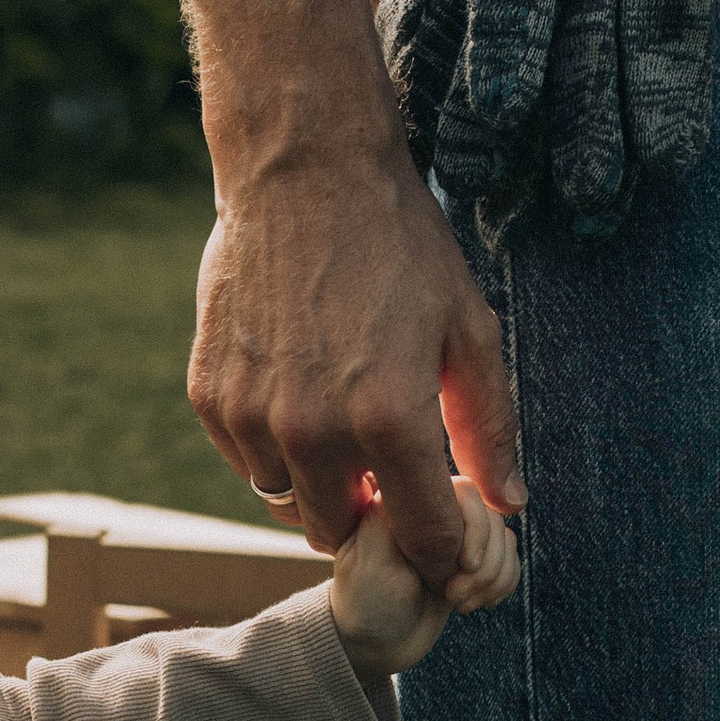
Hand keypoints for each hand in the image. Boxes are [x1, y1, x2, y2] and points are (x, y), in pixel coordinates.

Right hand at [192, 136, 523, 585]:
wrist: (304, 171)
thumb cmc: (399, 245)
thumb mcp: (469, 329)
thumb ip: (490, 425)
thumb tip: (508, 503)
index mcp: (389, 419)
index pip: (420, 537)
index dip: (441, 549)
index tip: (447, 532)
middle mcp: (313, 431)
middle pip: (342, 534)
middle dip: (373, 519)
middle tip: (392, 475)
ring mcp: (252, 417)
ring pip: (288, 505)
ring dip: (321, 487)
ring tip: (345, 430)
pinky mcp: (211, 397)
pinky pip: (247, 464)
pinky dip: (276, 452)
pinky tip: (301, 399)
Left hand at [330, 478, 517, 674]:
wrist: (374, 643)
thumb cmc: (363, 603)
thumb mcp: (369, 561)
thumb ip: (397, 519)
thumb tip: (437, 492)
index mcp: (405, 500)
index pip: (465, 491)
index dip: (476, 528)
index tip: (463, 567)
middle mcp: (433, 510)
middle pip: (492, 518)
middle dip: (483, 564)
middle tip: (452, 597)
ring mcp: (454, 535)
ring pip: (505, 539)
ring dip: (492, 578)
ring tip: (458, 603)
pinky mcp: (470, 558)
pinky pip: (510, 558)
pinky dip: (502, 583)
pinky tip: (477, 603)